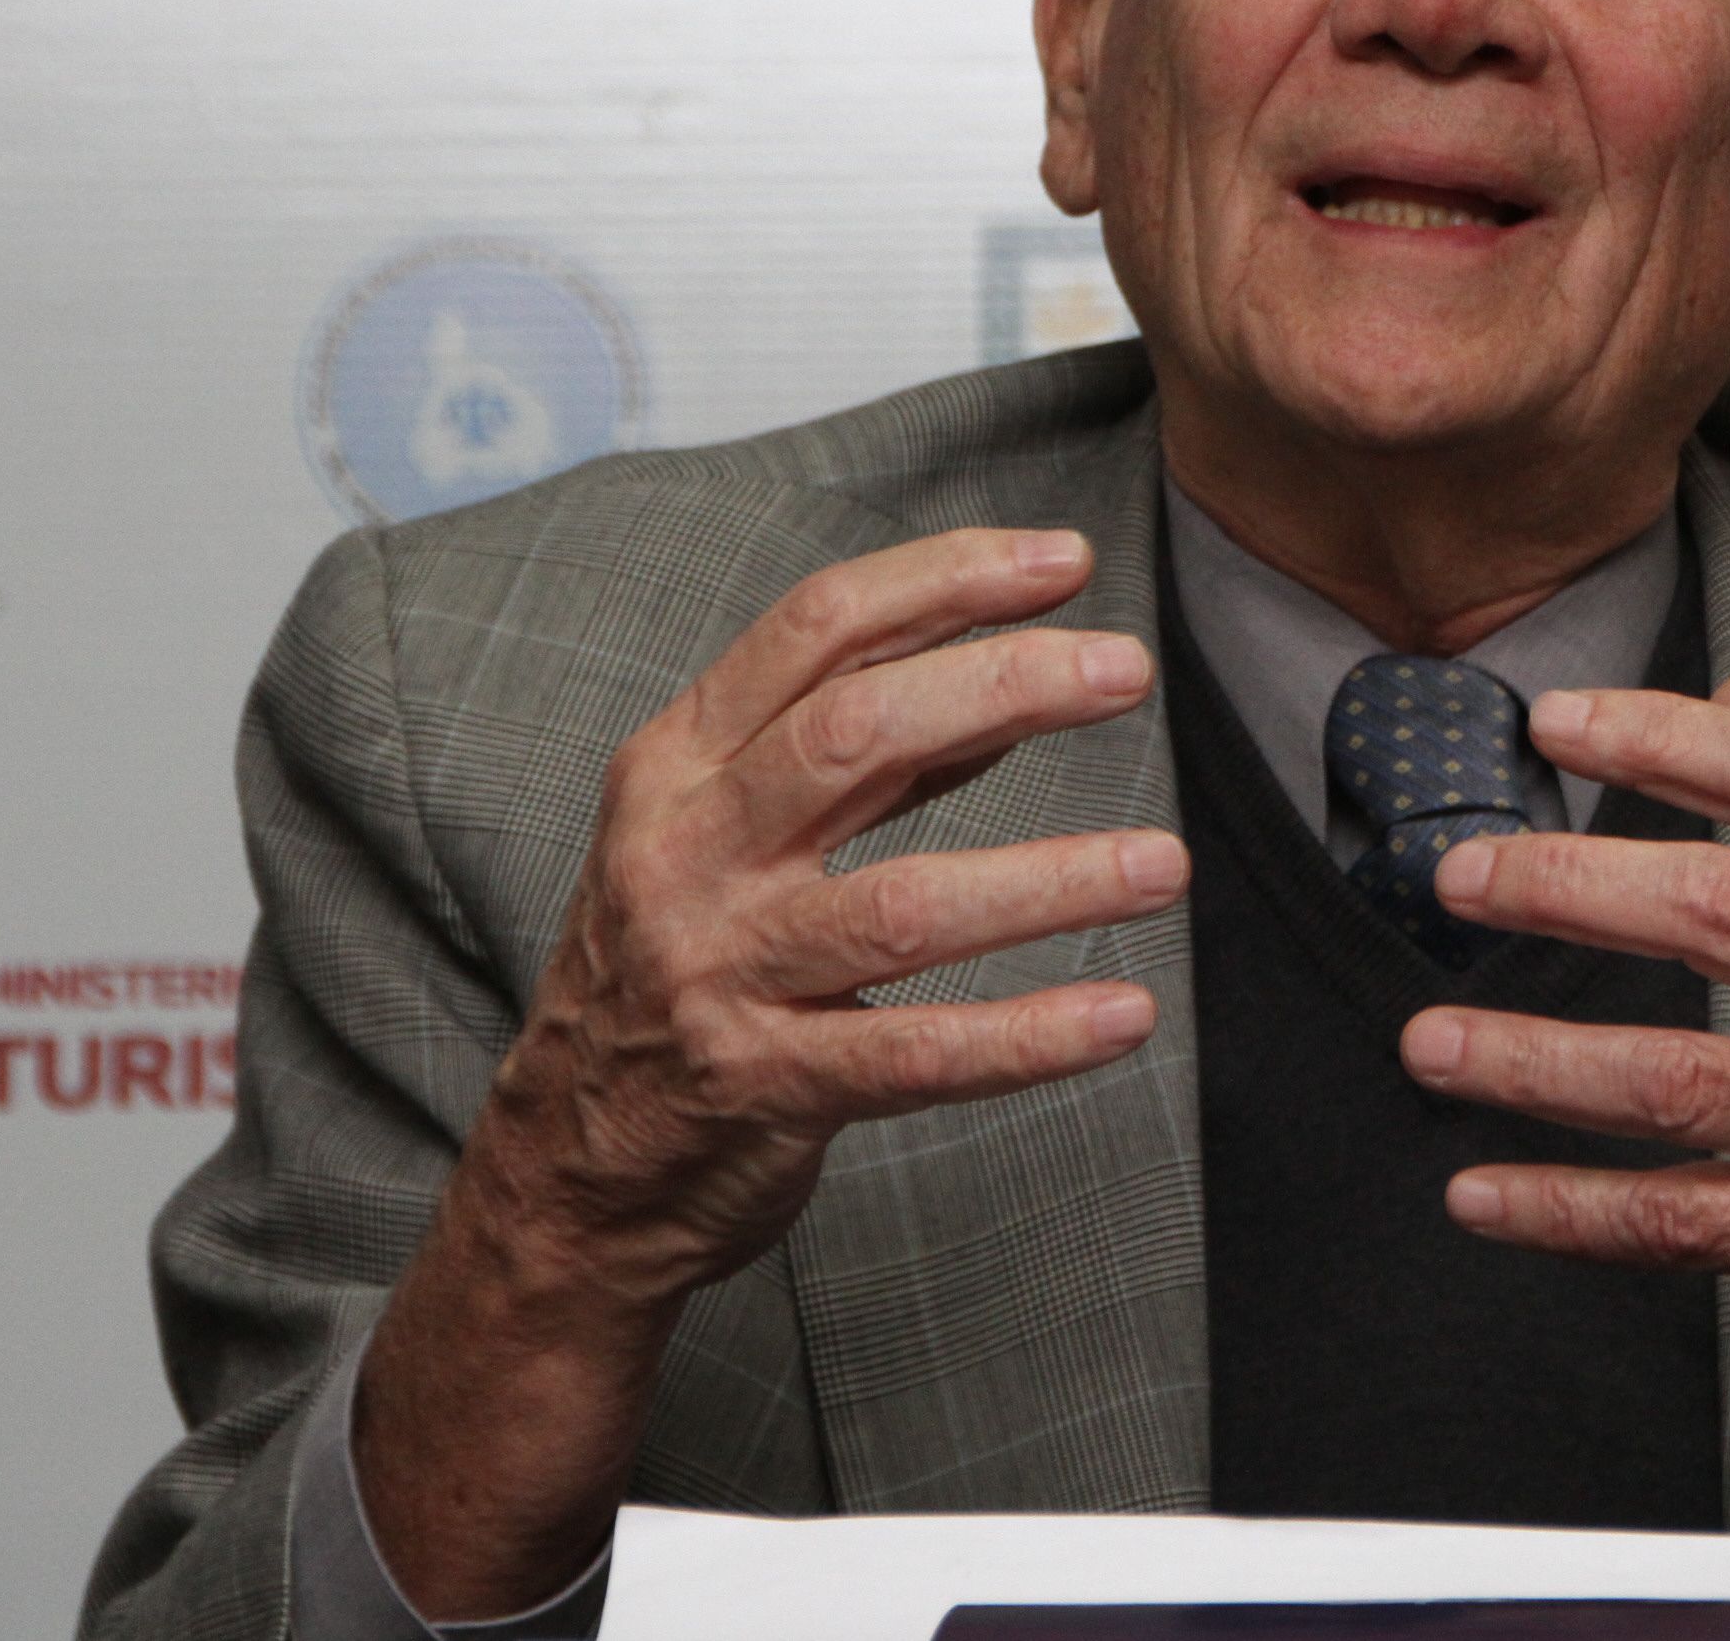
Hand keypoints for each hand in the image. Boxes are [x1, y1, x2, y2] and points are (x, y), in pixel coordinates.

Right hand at [356, 525, 1183, 1616]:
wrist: (564, 1168)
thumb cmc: (669, 973)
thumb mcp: (727, 834)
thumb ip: (859, 757)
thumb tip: (1009, 674)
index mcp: (678, 766)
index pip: (817, 629)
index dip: (945, 580)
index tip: (1063, 561)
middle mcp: (689, 854)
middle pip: (857, 732)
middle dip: (1004, 681)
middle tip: (1128, 669)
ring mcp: (720, 972)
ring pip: (902, 905)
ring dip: (1050, 878)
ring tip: (1165, 863)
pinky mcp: (761, 1086)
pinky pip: (914, 1055)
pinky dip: (1028, 1036)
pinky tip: (1121, 1015)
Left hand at [1399, 676, 1729, 1618]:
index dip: (1664, 737)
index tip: (1553, 719)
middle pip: (1724, 912)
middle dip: (1570, 886)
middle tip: (1463, 877)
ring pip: (1683, 1078)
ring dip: (1535, 1061)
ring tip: (1429, 1044)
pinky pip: (1687, 1222)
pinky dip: (1571, 1212)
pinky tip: (1483, 1194)